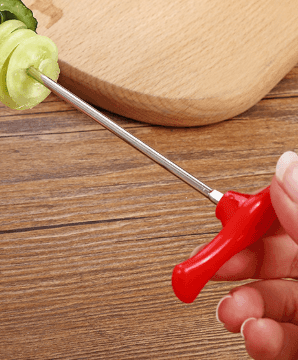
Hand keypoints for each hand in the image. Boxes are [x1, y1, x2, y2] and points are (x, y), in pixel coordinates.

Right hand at [212, 151, 297, 359]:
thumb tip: (287, 167)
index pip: (291, 214)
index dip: (257, 216)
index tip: (230, 223)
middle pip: (276, 257)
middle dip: (240, 265)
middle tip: (216, 268)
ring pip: (273, 302)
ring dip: (245, 307)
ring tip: (236, 315)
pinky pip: (281, 339)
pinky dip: (262, 339)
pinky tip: (257, 338)